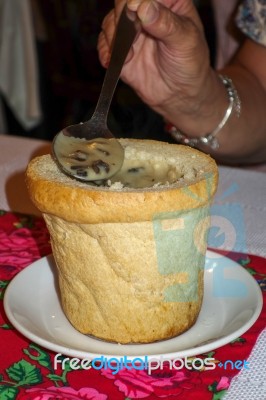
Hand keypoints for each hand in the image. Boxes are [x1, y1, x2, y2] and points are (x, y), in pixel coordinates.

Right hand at [98, 0, 215, 125]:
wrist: (182, 95)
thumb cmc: (191, 64)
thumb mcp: (186, 41)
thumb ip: (166, 23)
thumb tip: (143, 6)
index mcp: (168, 1)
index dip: (135, 0)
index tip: (134, 11)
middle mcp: (147, 13)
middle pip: (122, 4)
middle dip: (122, 20)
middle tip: (132, 38)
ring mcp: (132, 32)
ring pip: (110, 22)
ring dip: (113, 38)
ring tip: (128, 55)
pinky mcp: (122, 51)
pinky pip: (105, 45)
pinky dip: (105, 52)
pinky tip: (112, 61)